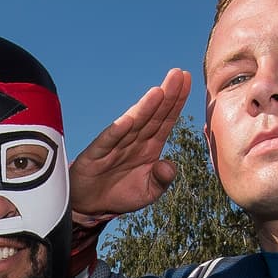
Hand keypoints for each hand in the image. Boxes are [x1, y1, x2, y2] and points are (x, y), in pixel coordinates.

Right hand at [69, 69, 191, 220]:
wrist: (90, 204)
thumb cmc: (121, 193)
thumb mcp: (148, 192)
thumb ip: (162, 180)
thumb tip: (169, 166)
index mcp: (149, 147)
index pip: (165, 120)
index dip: (176, 102)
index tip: (187, 80)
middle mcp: (134, 140)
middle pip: (153, 115)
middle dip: (166, 95)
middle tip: (178, 74)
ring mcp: (115, 145)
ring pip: (133, 124)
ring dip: (145, 108)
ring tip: (159, 92)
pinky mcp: (96, 155)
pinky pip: (108, 142)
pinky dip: (117, 132)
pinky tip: (128, 120)